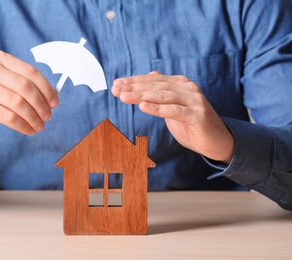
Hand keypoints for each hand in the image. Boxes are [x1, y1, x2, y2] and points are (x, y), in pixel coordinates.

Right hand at [0, 50, 58, 135]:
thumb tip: (51, 97)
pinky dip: (23, 125)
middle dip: (41, 105)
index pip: (31, 72)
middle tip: (48, 117)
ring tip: (40, 126)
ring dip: (34, 118)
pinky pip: (9, 117)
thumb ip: (23, 83)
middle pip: (26, 88)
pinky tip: (28, 130)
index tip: (55, 103)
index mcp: (0, 59)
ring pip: (19, 103)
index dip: (46, 89)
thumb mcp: (0, 79)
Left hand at [111, 71, 232, 163]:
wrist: (216, 141)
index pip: (152, 80)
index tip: (116, 85)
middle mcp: (187, 88)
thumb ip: (161, 93)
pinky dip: (158, 108)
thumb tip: (149, 76)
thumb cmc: (191, 124)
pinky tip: (143, 107)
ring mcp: (194, 100)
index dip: (133, 81)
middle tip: (116, 89)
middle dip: (134, 87)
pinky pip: (174, 110)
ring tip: (124, 97)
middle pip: (156, 85)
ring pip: (163, 95)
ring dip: (142, 95)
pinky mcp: (197, 115)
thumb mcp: (172, 107)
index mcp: (179, 84)